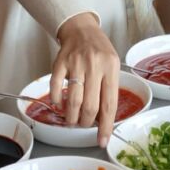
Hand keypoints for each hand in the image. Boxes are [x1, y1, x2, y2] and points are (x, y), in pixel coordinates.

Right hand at [51, 12, 119, 145]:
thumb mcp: (112, 66)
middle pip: (90, 105)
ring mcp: (76, 63)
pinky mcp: (60, 63)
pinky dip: (58, 101)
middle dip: (86, 122)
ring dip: (71, 117)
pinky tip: (60, 105)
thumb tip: (104, 119)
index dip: (106, 126)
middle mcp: (94, 65)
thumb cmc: (100, 51)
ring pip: (73, 100)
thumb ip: (109, 89)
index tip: (102, 141)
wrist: (81, 29)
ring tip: (72, 120)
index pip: (110, 103)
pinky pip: (56, 88)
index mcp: (111, 68)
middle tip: (84, 125)